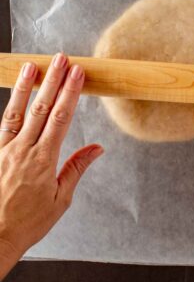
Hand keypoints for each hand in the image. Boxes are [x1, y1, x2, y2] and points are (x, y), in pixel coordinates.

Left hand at [0, 53, 103, 279]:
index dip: (70, 93)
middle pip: (41, 108)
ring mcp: (4, 149)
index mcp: (43, 160)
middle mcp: (23, 150)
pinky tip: (16, 94)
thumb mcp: (61, 199)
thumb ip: (77, 168)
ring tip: (32, 65)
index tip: (78, 74)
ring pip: (16, 111)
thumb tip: (97, 148)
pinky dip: (10, 105)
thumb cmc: (28, 222)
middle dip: (53, 80)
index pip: (60, 118)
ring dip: (26, 87)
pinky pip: (3, 124)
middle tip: (61, 59)